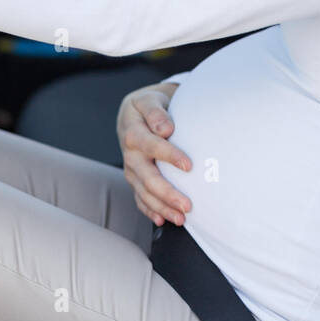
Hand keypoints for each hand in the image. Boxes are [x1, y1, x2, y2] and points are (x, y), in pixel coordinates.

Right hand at [117, 82, 191, 226]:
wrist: (134, 112)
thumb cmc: (148, 106)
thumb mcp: (149, 100)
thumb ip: (156, 112)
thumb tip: (166, 129)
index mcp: (133, 132)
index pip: (151, 145)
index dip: (169, 156)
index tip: (189, 166)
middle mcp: (130, 154)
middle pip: (147, 177)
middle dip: (167, 193)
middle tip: (188, 205)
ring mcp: (131, 169)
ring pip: (144, 192)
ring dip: (162, 207)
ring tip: (181, 218)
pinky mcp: (135, 179)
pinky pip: (140, 198)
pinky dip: (150, 210)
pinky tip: (163, 220)